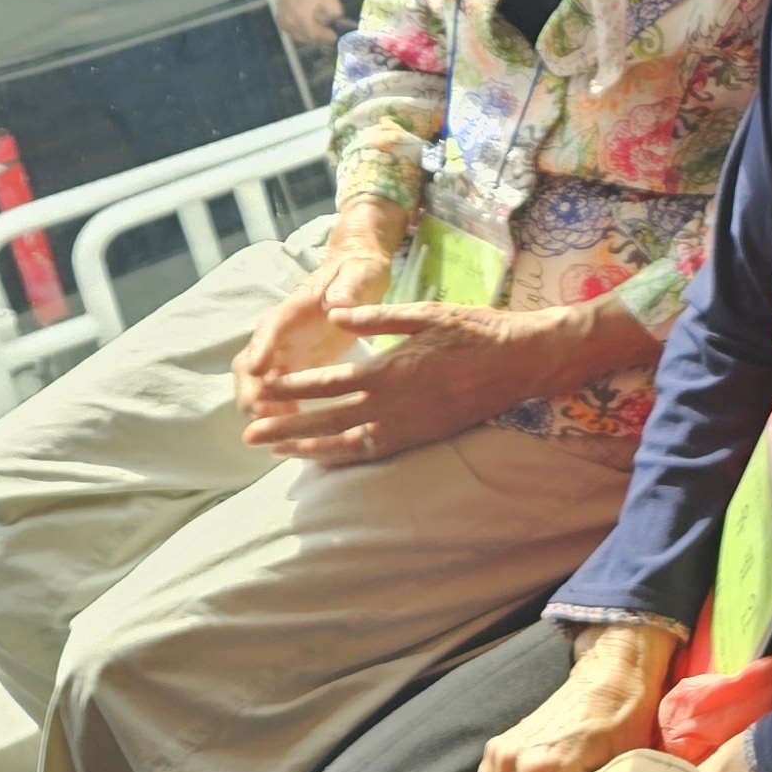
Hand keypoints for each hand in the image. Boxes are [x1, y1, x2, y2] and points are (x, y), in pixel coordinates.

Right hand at [230, 231, 394, 424]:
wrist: (358, 277)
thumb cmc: (358, 272)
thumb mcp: (359, 274)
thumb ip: (347, 288)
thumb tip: (337, 303)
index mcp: (294, 308)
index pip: (270, 327)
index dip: (261, 348)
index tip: (254, 369)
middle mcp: (280, 332)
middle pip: (251, 361)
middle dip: (249, 388)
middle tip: (258, 413)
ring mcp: (284, 350)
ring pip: (258, 381)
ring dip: (259, 405)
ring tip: (272, 430)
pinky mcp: (295, 365)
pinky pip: (278, 392)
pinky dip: (279, 410)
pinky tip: (292, 429)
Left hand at [242, 300, 569, 465]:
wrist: (522, 361)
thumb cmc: (476, 330)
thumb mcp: (426, 313)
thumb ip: (378, 319)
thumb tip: (335, 314)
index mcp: (392, 370)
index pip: (329, 384)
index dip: (291, 388)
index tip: (261, 390)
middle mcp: (394, 405)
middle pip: (328, 421)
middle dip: (286, 429)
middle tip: (249, 435)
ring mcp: (408, 426)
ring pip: (347, 444)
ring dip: (308, 448)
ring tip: (276, 450)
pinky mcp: (421, 436)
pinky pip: (374, 452)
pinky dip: (344, 457)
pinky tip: (323, 458)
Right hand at [268, 0, 345, 46]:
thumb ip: (334, 8)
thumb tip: (338, 20)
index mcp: (302, 16)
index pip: (315, 33)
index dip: (326, 36)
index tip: (335, 36)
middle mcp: (292, 23)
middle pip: (309, 37)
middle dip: (320, 37)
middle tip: (329, 33)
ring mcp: (285, 25)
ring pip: (301, 38)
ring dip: (312, 37)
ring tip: (320, 30)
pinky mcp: (282, 25)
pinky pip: (295, 34)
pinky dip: (303, 34)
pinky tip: (309, 27)